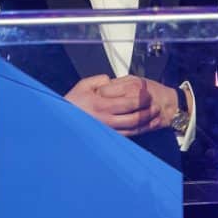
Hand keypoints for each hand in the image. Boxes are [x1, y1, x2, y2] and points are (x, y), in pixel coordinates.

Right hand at [65, 74, 179, 135]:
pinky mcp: (107, 137)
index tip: (148, 94)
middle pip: (134, 118)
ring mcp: (107, 130)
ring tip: (155, 116)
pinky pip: (127, 136)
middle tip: (156, 106)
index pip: (128, 103)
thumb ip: (100, 80)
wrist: (61, 122)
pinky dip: (139, 131)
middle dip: (148, 112)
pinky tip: (145, 127)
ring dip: (146, 123)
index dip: (142, 99)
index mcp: (101, 105)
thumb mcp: (83, 85)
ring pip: (132, 129)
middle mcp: (105, 120)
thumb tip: (112, 80)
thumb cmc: (72, 104)